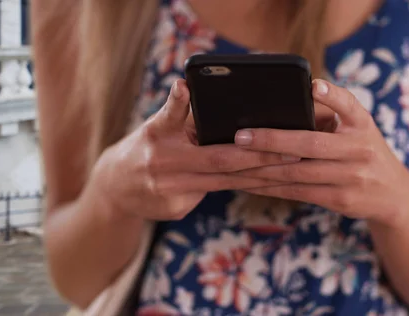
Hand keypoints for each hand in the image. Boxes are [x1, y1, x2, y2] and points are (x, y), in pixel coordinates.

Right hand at [89, 79, 297, 220]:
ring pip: (225, 184)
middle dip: (262, 159)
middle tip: (295, 153)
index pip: (207, 141)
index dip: (239, 141)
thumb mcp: (155, 125)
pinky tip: (268, 183)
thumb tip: (197, 90)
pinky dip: (241, 188)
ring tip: (291, 168)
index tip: (267, 134)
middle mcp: (166, 171)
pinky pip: (214, 195)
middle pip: (224, 166)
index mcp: (161, 143)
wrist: (113, 189)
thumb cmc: (142, 147)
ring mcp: (172, 195)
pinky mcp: (177, 211)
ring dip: (260, 177)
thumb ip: (177, 112)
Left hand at [234, 80, 408, 226]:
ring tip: (235, 160)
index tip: (313, 86)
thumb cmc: (363, 151)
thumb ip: (329, 114)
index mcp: (362, 124)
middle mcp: (360, 149)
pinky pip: (298, 192)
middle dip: (272, 139)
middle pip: (311, 144)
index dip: (332, 96)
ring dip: (262, 168)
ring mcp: (352, 177)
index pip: (349, 105)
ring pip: (298, 172)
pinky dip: (271, 187)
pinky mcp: (341, 200)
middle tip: (241, 136)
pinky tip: (249, 182)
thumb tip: (283, 106)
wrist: (392, 193)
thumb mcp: (358, 128)